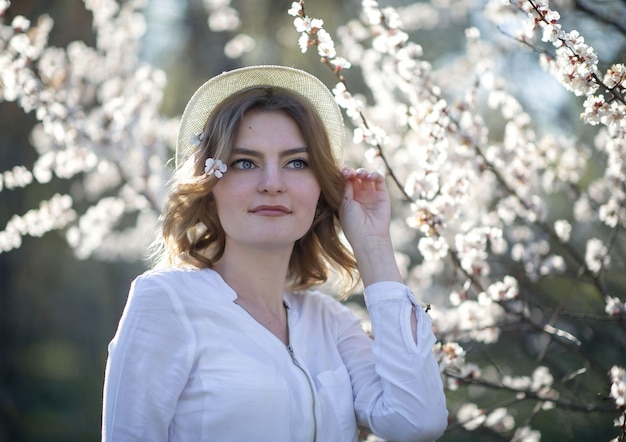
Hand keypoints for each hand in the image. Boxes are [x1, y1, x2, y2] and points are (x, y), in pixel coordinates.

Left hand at [340, 167, 402, 285]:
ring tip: (360, 175)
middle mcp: (359, 196)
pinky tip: (369, 177)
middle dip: (352, 172)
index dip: (343, 175)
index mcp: (348, 199)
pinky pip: (379, 180)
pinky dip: (375, 174)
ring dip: (362, 172)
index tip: (341, 173)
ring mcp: (371, 195)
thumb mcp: (345, 204)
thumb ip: (346, 188)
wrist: (368, 237)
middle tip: (349, 173)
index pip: (346, 182)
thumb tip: (347, 175)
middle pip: (355, 177)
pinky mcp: (382, 195)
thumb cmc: (353, 223)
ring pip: (367, 177)